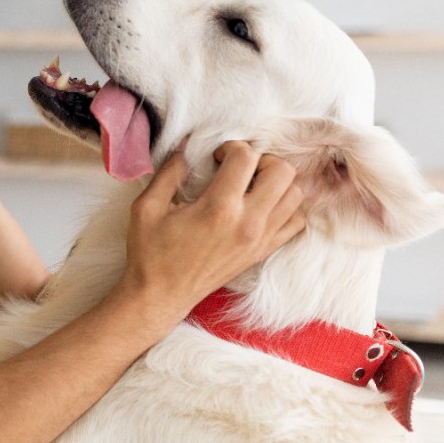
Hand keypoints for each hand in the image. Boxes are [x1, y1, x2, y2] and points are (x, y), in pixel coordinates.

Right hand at [117, 140, 304, 327]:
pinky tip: (261, 206)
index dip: (231, 147)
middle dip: (262, 159)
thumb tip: (186, 147)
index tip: (216, 157)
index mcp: (219, 208)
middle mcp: (248, 223)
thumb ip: (169, 172)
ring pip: (295, 195)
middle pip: (282, 171)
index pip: (246, 158)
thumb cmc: (150, 252)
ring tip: (250, 185)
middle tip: (239, 167)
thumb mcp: (147, 207)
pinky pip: (296, 222)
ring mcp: (260, 239)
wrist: (160, 295)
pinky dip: (286, 208)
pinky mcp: (262, 252)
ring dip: (276, 182)